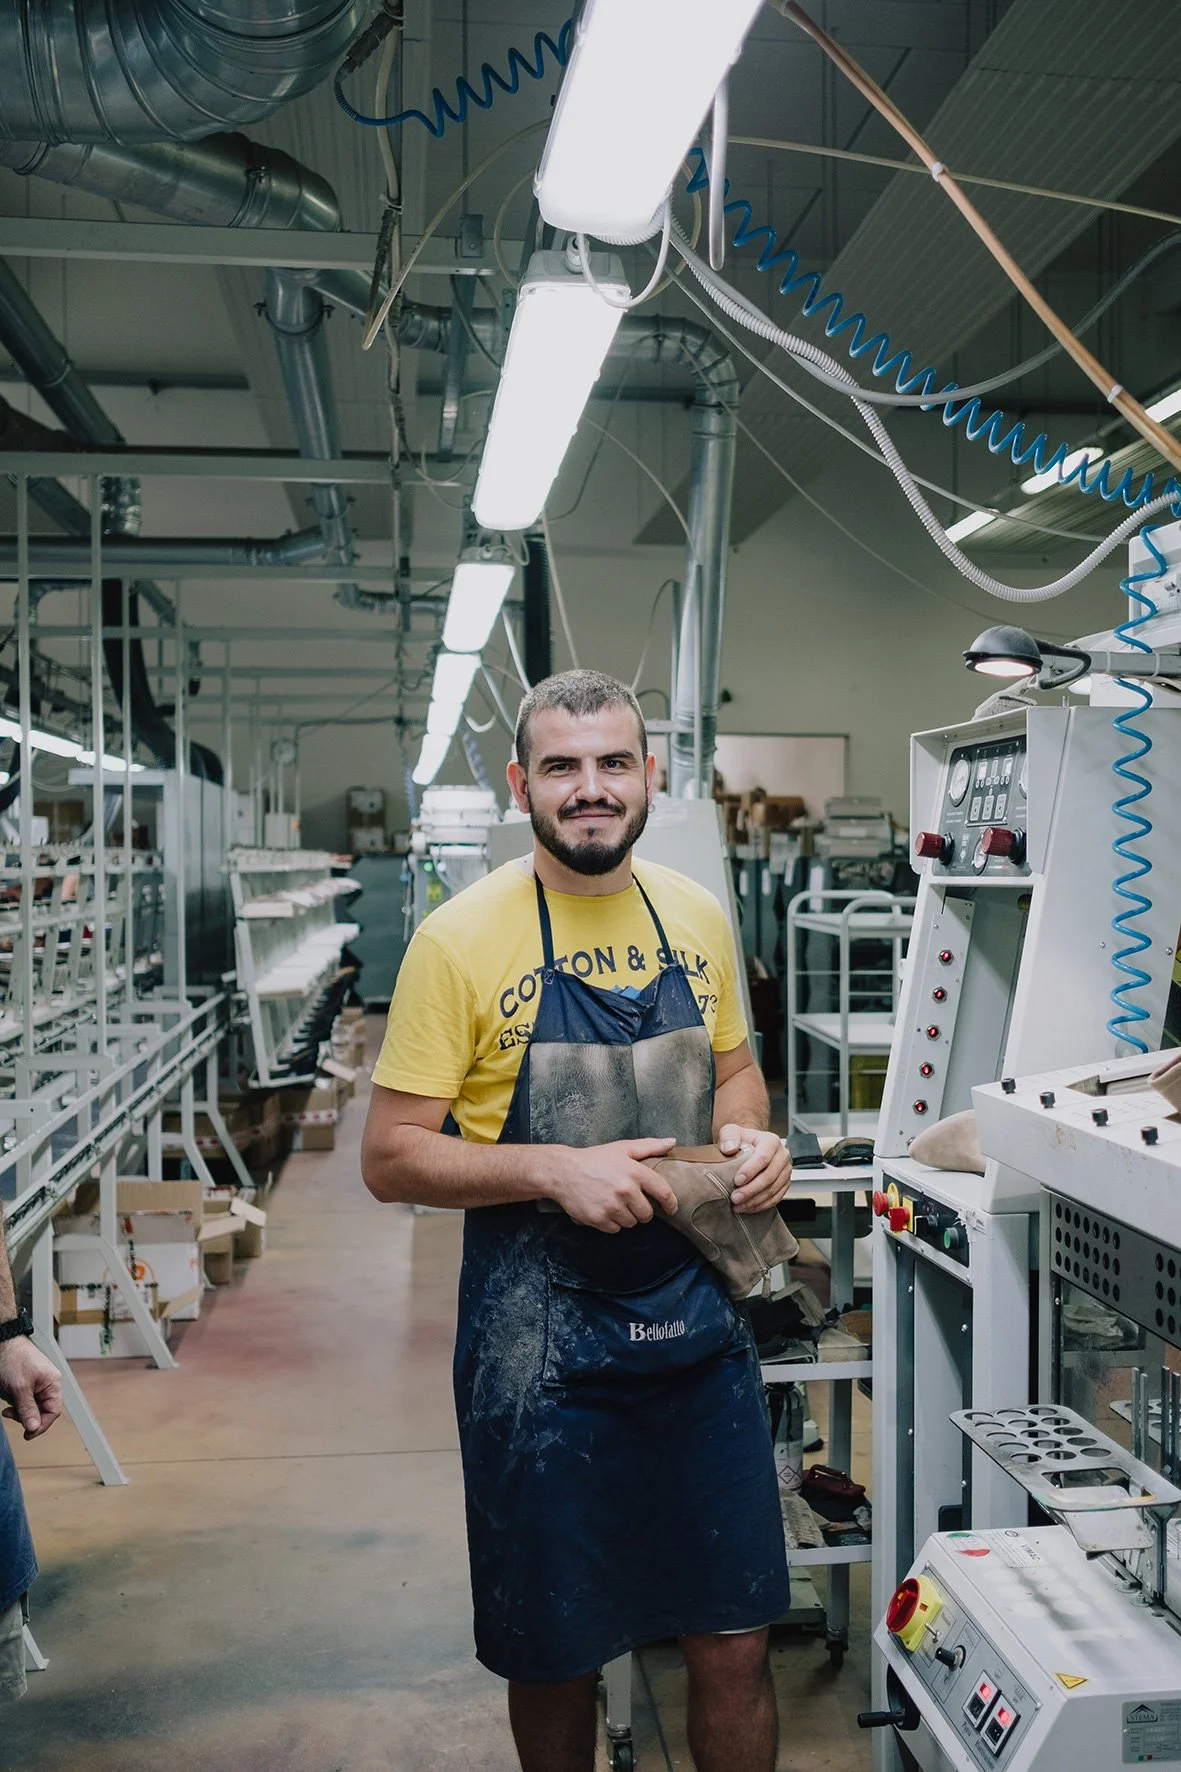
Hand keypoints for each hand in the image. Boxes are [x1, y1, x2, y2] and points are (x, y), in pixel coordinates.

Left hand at [0, 1336, 62, 1439]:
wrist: (2, 1342)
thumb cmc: (13, 1359)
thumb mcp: (19, 1388)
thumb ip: (27, 1409)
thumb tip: (34, 1428)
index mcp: (52, 1383)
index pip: (53, 1411)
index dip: (41, 1425)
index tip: (27, 1434)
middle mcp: (48, 1383)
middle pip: (42, 1410)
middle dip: (25, 1415)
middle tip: (10, 1414)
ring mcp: (38, 1382)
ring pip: (31, 1406)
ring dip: (18, 1408)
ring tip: (7, 1403)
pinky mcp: (28, 1381)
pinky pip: (25, 1398)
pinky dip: (16, 1401)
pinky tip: (8, 1395)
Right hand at [550, 1138, 677, 1232]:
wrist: (563, 1171)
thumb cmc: (594, 1159)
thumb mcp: (622, 1148)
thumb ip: (650, 1146)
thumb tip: (672, 1142)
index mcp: (634, 1171)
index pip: (663, 1193)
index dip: (671, 1203)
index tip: (672, 1208)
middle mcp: (624, 1190)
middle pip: (647, 1214)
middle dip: (642, 1210)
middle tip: (630, 1201)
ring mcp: (611, 1206)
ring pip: (631, 1223)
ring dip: (626, 1217)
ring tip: (614, 1203)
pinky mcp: (598, 1219)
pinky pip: (615, 1229)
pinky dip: (611, 1223)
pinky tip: (603, 1209)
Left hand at [717, 1125, 792, 1214]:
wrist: (749, 1147)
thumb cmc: (741, 1140)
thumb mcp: (730, 1132)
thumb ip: (728, 1136)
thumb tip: (730, 1148)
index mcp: (771, 1141)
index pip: (763, 1157)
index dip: (750, 1171)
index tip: (736, 1181)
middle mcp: (782, 1155)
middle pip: (770, 1176)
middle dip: (751, 1190)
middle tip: (735, 1198)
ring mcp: (785, 1171)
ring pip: (773, 1189)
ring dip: (755, 1200)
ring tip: (738, 1205)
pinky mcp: (784, 1184)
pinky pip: (776, 1197)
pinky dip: (761, 1205)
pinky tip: (748, 1207)